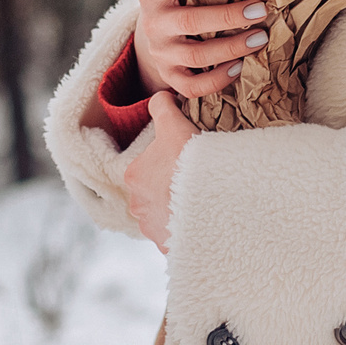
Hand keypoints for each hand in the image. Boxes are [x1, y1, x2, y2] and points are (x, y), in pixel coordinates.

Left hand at [124, 92, 196, 251]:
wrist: (211, 203)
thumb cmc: (190, 162)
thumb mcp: (174, 125)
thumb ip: (162, 108)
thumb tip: (159, 97)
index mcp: (134, 176)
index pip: (152, 164)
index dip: (172, 159)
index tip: (190, 160)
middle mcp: (137, 206)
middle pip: (158, 191)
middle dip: (174, 187)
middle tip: (199, 180)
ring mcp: (153, 229)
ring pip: (167, 214)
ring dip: (181, 210)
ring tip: (205, 202)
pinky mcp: (170, 247)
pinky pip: (179, 235)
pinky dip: (189, 229)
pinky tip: (206, 220)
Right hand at [135, 0, 270, 97]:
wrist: (152, 36)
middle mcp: (154, 24)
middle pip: (189, 22)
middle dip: (228, 17)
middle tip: (261, 9)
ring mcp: (162, 53)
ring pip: (197, 56)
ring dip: (232, 48)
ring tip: (261, 37)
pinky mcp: (172, 77)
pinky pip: (194, 87)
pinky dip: (218, 81)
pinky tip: (240, 67)